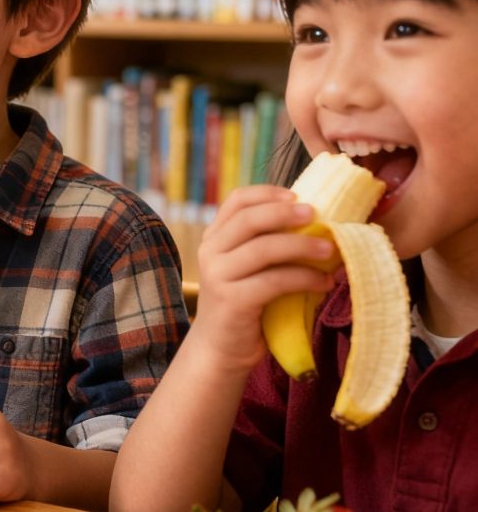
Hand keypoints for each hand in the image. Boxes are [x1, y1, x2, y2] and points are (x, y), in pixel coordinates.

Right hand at [190, 185, 335, 373]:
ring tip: (331, 251)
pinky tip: (323, 282)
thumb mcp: (249, 267)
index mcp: (214, 237)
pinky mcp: (232, 300)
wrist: (221, 349)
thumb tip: (319, 222)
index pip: (236, 201)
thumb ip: (266, 243)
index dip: (267, 193)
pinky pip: (274, 281)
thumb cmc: (245, 304)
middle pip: (249, 220)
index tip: (297, 194)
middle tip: (318, 215)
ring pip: (263, 248)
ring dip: (302, 246)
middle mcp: (210, 252)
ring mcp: (217, 276)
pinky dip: (304, 278)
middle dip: (286, 214)